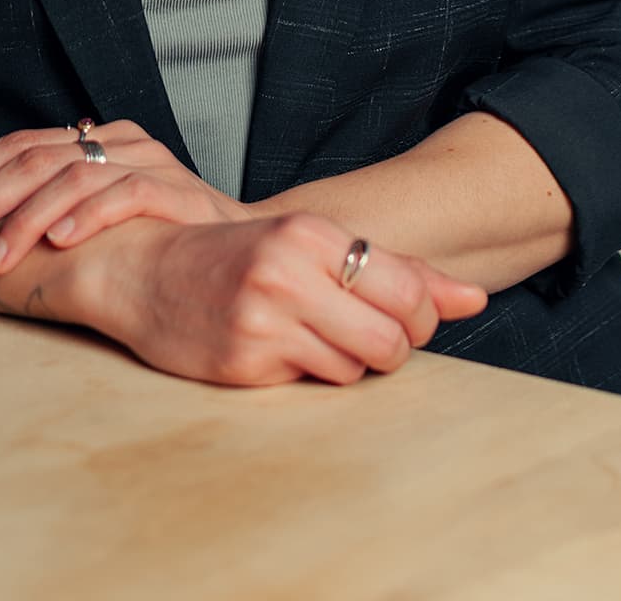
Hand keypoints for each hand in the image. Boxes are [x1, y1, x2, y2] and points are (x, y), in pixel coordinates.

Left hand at [0, 119, 252, 274]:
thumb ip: (54, 205)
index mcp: (96, 138)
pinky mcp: (178, 192)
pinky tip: (56, 243)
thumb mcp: (100, 216)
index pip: (18, 143)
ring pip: (71, 176)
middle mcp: (119, 141)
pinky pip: (125, 195)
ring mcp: (150, 162)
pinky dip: (86, 217)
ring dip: (23, 219)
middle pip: (33, 157)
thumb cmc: (161, 238)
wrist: (246, 249)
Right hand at [75, 211, 490, 388]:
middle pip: (392, 339)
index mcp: (310, 234)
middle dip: (390, 348)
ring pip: (356, 369)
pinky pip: (311, 386)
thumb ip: (398, 271)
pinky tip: (278, 350)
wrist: (145, 270)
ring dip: (346, 363)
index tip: (399, 317)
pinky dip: (306, 376)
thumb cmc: (239, 256)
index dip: (419, 317)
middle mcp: (289, 272)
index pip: (409, 291)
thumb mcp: (313, 246)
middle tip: (362, 335)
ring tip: (311, 337)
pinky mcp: (244, 362)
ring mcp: (264, 319)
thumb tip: (475, 299)